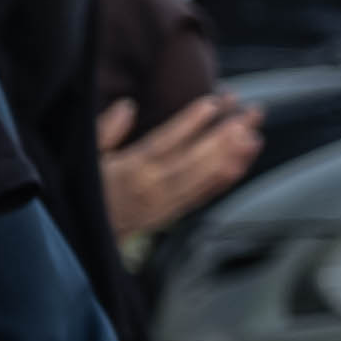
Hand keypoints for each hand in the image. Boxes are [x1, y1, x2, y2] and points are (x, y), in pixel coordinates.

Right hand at [99, 89, 262, 243]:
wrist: (86, 238)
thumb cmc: (86, 191)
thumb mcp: (86, 157)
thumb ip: (106, 130)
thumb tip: (127, 106)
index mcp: (130, 170)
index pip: (166, 142)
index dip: (191, 123)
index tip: (214, 103)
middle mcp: (152, 188)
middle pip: (195, 158)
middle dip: (226, 134)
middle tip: (250, 112)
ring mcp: (167, 203)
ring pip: (205, 177)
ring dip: (233, 156)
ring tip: (255, 135)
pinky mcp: (174, 214)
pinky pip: (204, 196)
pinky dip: (225, 180)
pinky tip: (242, 163)